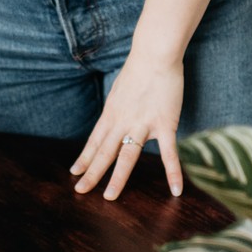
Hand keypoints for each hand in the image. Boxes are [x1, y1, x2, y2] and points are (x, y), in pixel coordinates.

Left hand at [70, 56, 184, 199]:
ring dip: (117, 178)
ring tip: (109, 197)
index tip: (74, 172)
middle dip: (91, 173)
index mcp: (111, 114)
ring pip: (126, 156)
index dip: (84, 158)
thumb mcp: (119, 91)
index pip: (94, 141)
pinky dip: (172, 172)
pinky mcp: (164, 124)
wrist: (155, 55)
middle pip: (103, 152)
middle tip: (80, 190)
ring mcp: (142, 124)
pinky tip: (176, 190)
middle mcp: (122, 122)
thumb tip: (114, 117)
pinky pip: (168, 153)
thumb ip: (118, 108)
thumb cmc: (139, 70)